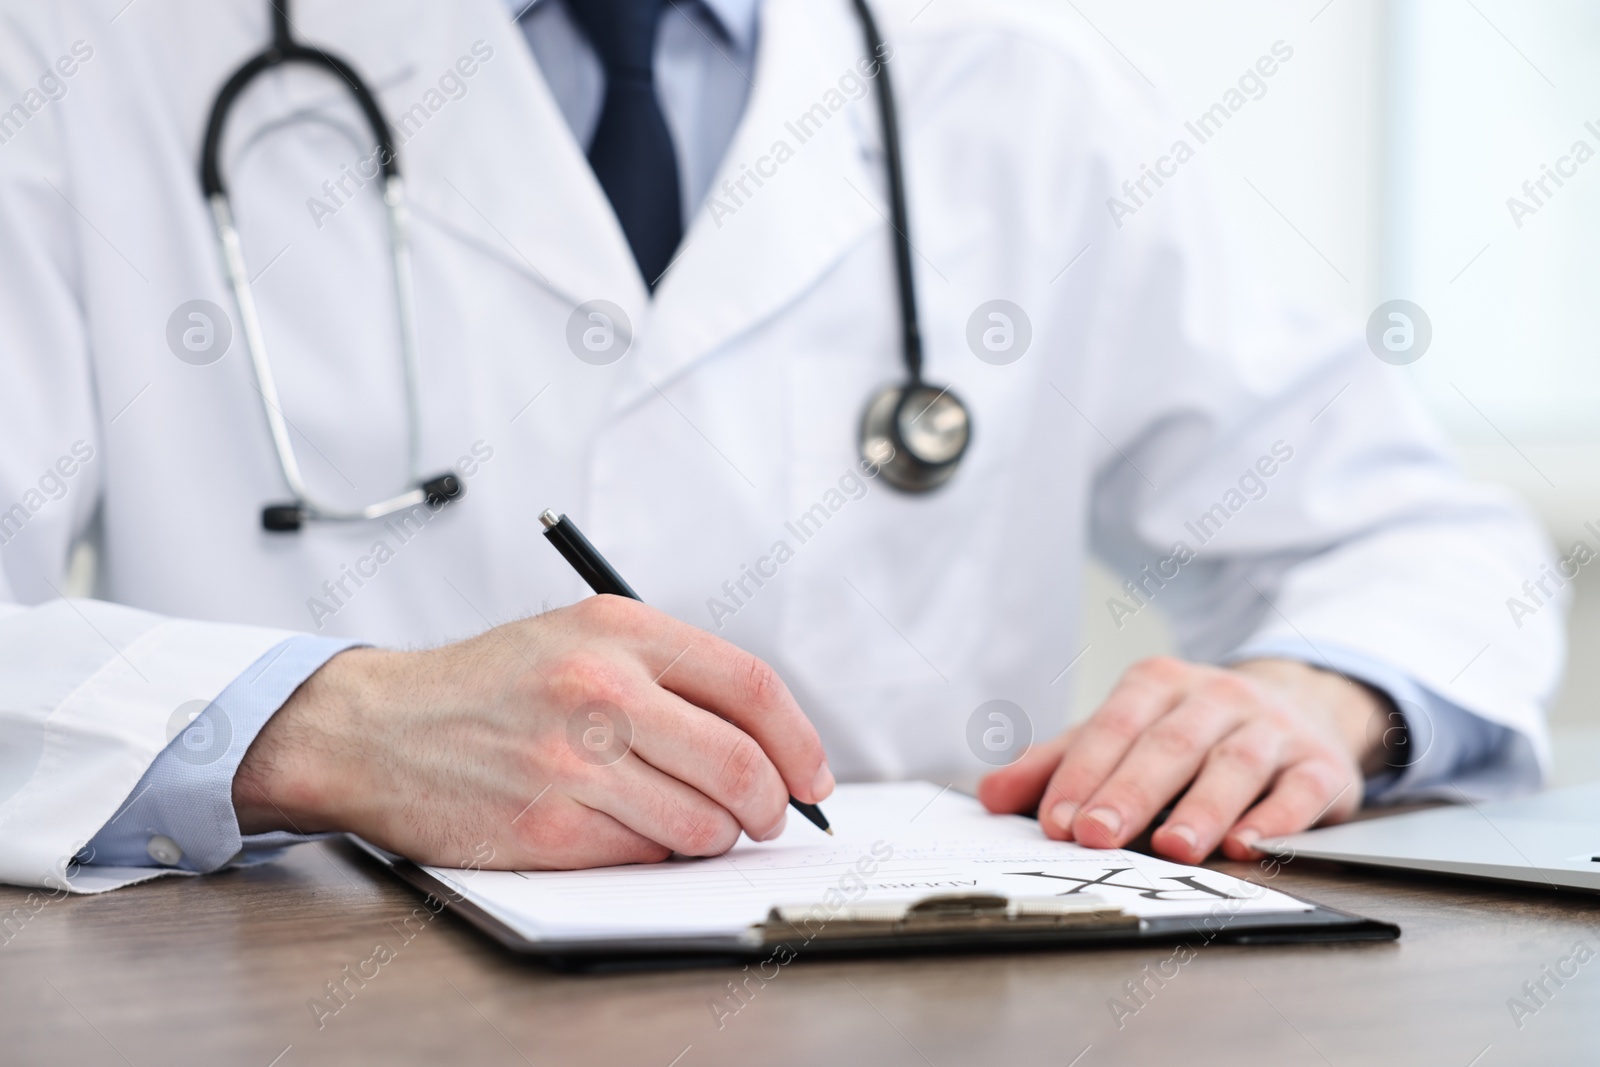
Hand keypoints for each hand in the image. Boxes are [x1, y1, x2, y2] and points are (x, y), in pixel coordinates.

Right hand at [232, 596, 833, 868]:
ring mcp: (572, 761)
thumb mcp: (581, 637)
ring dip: (713, 836)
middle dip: (771, 805)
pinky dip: (652, 853)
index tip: (812, 776)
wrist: (377, 727)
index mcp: (619, 629)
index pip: (752, 686)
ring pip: (703, 824)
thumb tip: (771, 740)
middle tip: (766, 816)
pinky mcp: (545, 828)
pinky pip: (644, 855)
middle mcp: (600, 688)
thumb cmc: (491, 685)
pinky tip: (622, 829)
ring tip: (687, 821)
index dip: (800, 740)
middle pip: (742, 764)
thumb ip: (673, 673)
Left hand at [977, 657, 1397, 862]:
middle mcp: (1217, 697)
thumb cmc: (1190, 731)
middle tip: (1097, 837)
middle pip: (1169, 744)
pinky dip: (1275, 819)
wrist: (1300, 707)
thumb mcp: (1122, 734)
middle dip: (1130, 793)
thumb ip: (1057, 763)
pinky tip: (1249, 846)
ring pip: (1235, 765)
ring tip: (1173, 848)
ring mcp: (1273, 729)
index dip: (1083, 773)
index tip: (1056, 822)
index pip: (1114, 727)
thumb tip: (990, 795)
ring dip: (1203, 808)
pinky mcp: (1322, 766)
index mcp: (1158, 684)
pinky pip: (1300, 790)